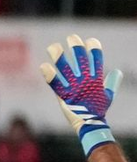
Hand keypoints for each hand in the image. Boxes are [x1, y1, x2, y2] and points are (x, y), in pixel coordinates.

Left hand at [40, 32, 122, 155]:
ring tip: (53, 47)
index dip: (94, 48)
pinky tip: (43, 66)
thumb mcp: (107, 95)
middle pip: (81, 59)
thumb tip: (117, 72)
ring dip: (59, 56)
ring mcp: (74, 87)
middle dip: (76, 47)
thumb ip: (111, 82)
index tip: (91, 41)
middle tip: (71, 37)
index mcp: (96, 79)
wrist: (90, 124)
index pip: (97, 59)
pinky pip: (55, 83)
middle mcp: (85, 81)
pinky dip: (49, 75)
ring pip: (66, 68)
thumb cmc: (97, 110)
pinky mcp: (64, 95)